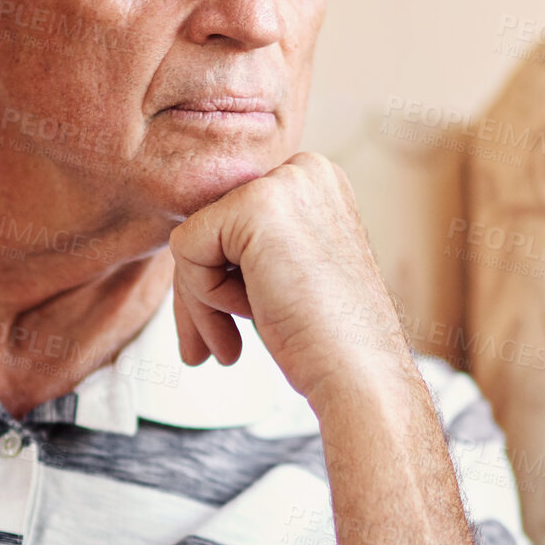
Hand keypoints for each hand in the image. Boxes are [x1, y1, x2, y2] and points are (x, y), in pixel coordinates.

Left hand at [168, 151, 413, 408]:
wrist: (360, 374)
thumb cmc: (327, 342)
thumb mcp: (290, 274)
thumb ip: (251, 247)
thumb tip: (185, 242)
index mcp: (317, 184)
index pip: (234, 222)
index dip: (222, 280)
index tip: (235, 327)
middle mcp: (305, 170)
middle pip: (210, 226)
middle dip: (202, 294)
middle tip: (211, 351)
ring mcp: (284, 183)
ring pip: (193, 238)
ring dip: (202, 301)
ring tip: (232, 343)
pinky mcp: (256, 205)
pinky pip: (185, 247)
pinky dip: (202, 295)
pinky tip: (250, 316)